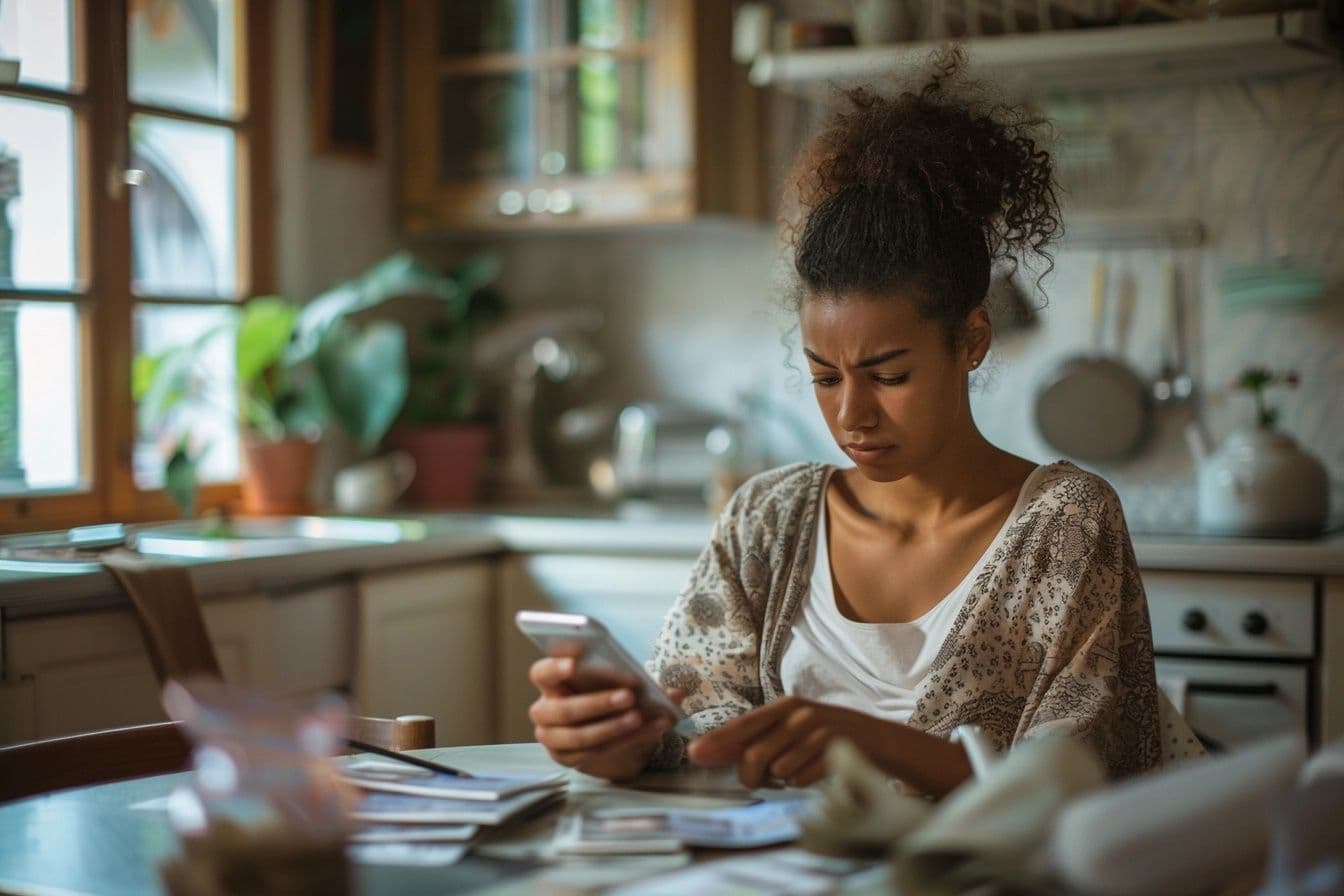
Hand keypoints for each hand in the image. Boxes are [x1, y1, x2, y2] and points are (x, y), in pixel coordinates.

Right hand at [528, 655, 683, 780]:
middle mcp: (544, 711)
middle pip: (563, 709)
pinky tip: (648, 731)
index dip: (555, 667)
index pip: (541, 673)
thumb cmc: (607, 693)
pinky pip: (593, 753)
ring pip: (579, 736)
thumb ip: (639, 681)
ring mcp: (552, 737)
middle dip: (597, 703)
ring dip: (612, 727)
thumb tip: (675, 694)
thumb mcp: (618, 681)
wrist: (606, 727)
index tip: (576, 663)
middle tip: (629, 696)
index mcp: (550, 682)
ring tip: (640, 717)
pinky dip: (624, 741)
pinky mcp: (566, 758)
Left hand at [687, 696, 881, 787]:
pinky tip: (812, 773)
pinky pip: (801, 780)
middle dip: (750, 776)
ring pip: (777, 771)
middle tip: (758, 781)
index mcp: (784, 706)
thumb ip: (756, 739)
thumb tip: (713, 751)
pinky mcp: (833, 752)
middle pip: (754, 754)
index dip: (717, 741)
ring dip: (780, 780)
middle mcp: (798, 715)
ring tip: (793, 771)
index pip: (742, 724)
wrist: (877, 740)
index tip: (694, 753)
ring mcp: (817, 733)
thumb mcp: (792, 728)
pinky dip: (801, 783)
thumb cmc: (826, 736)